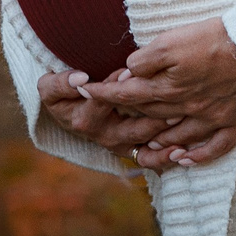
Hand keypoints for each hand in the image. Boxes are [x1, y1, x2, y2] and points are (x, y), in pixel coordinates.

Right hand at [36, 70, 169, 154]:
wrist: (66, 110)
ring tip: (185, 126)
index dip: (122, 88)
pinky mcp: (131, 151)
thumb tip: (81, 79)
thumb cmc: (61, 93)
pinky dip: (165, 158)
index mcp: (84, 119)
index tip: (138, 75)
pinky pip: (149, 160)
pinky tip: (182, 151)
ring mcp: (119, 146)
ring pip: (146, 145)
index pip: (107, 102)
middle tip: (177, 106)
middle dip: (155, 118)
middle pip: (133, 128)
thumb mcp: (50, 86)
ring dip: (166, 138)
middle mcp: (103, 136)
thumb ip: (61, 82)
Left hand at [82, 17, 235, 168]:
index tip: (84, 90)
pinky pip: (215, 147)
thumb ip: (147, 60)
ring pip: (178, 137)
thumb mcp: (173, 40)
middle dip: (128, 117)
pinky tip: (185, 159)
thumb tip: (128, 73)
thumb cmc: (216, 36)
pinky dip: (199, 156)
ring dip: (158, 144)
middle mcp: (188, 107)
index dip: (104, 92)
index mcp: (170, 86)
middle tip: (110, 120)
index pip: (128, 93)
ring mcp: (213, 117)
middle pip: (152, 117)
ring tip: (142, 149)